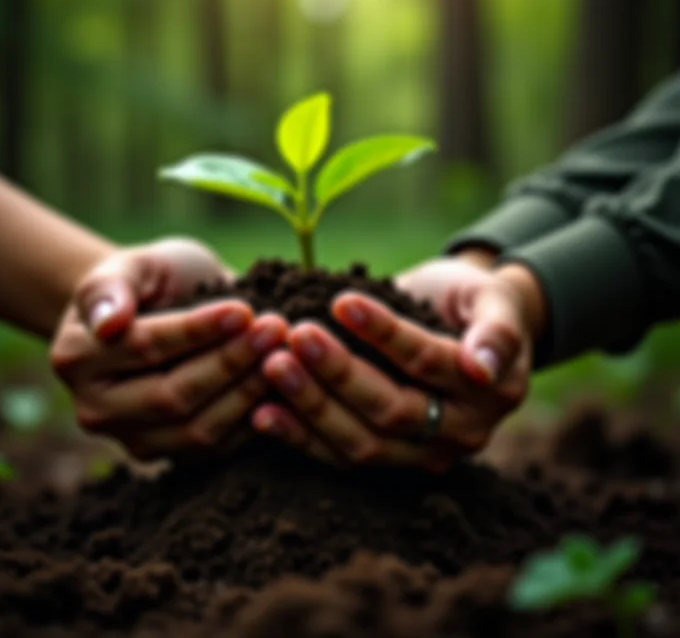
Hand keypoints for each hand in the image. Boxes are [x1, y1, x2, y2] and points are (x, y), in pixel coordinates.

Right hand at [50, 238, 287, 460]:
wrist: (160, 311)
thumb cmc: (150, 281)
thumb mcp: (132, 265)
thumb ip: (111, 287)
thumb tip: (108, 323)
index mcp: (78, 356)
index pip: (146, 348)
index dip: (197, 332)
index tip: (243, 310)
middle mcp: (96, 409)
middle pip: (172, 397)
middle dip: (230, 364)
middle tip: (275, 330)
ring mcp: (133, 440)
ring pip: (196, 431)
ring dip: (248, 393)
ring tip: (285, 354)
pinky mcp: (171, 456)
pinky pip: (216, 451)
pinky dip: (253, 421)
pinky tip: (283, 388)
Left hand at [250, 254, 542, 470]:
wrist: (460, 324)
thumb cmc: (472, 301)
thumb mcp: (495, 299)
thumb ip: (498, 328)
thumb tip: (483, 366)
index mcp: (492, 392)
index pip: (428, 363)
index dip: (385, 335)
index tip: (340, 303)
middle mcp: (460, 433)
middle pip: (392, 410)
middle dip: (339, 373)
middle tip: (294, 336)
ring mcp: (422, 455)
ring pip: (362, 443)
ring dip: (313, 406)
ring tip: (272, 366)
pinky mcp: (387, 461)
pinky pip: (341, 459)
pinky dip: (300, 438)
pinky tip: (262, 413)